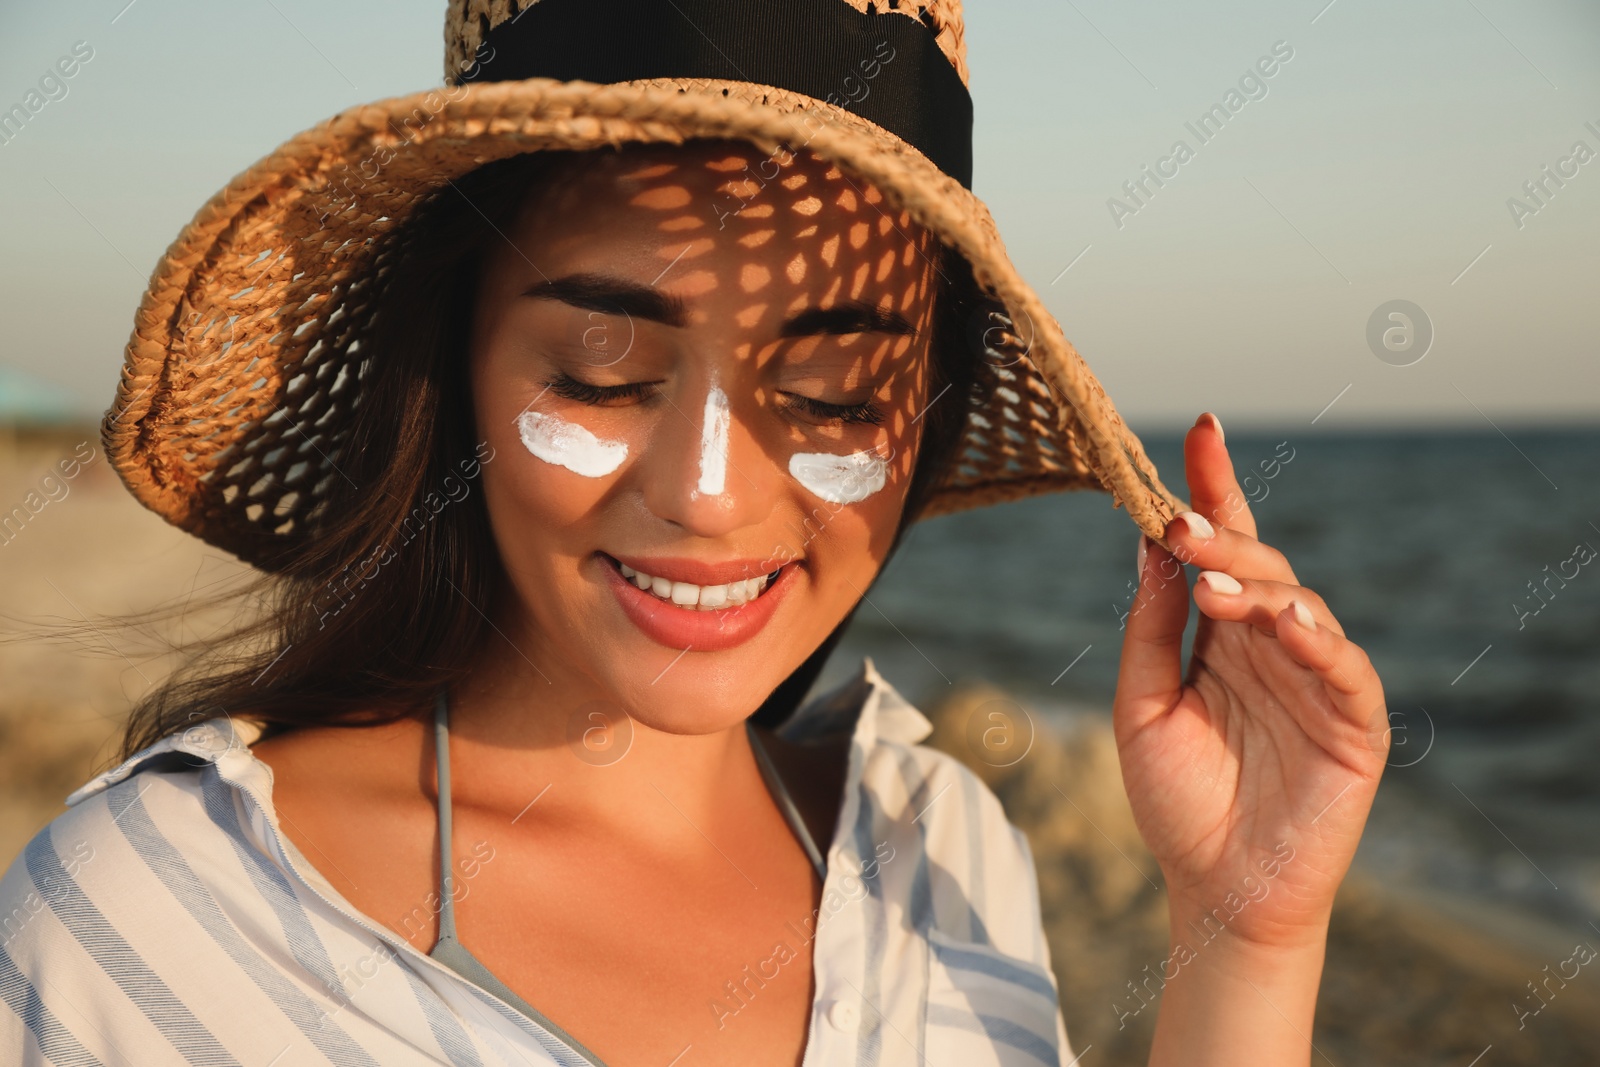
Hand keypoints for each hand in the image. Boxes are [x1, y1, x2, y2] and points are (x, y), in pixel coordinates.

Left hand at [1114, 412, 1389, 949]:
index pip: (1222, 548)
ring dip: (1257, 588)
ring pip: (1301, 604)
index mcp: (1222, 635)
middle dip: (1219, 538)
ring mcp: (1317, 679)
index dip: (1214, 489)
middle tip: (1177, 524)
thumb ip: (1150, 628)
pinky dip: (1318, 641)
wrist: (1214, 890)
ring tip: (1210, 588)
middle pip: (1257, 566)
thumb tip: (1149, 542)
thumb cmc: (1177, 801)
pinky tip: (1286, 625)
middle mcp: (1271, 644)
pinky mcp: (1355, 722)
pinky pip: (1345, 668)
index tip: (1201, 428)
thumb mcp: (1140, 706)